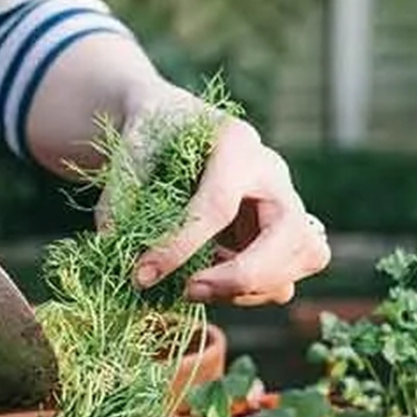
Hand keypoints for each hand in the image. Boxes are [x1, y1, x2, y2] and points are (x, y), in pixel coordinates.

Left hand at [102, 85, 330, 306]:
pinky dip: (253, 292)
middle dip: (242, 275)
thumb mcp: (129, 147)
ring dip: (253, 288)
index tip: (143, 276)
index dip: (180, 246)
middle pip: (290, 234)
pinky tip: (213, 280)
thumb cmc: (153, 132)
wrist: (174, 125)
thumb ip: (121, 191)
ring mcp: (285, 203)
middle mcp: (272, 173)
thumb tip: (111, 241)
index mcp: (235, 144)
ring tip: (197, 286)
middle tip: (189, 291)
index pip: (218, 205)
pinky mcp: (283, 234)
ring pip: (305, 257)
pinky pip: (288, 275)